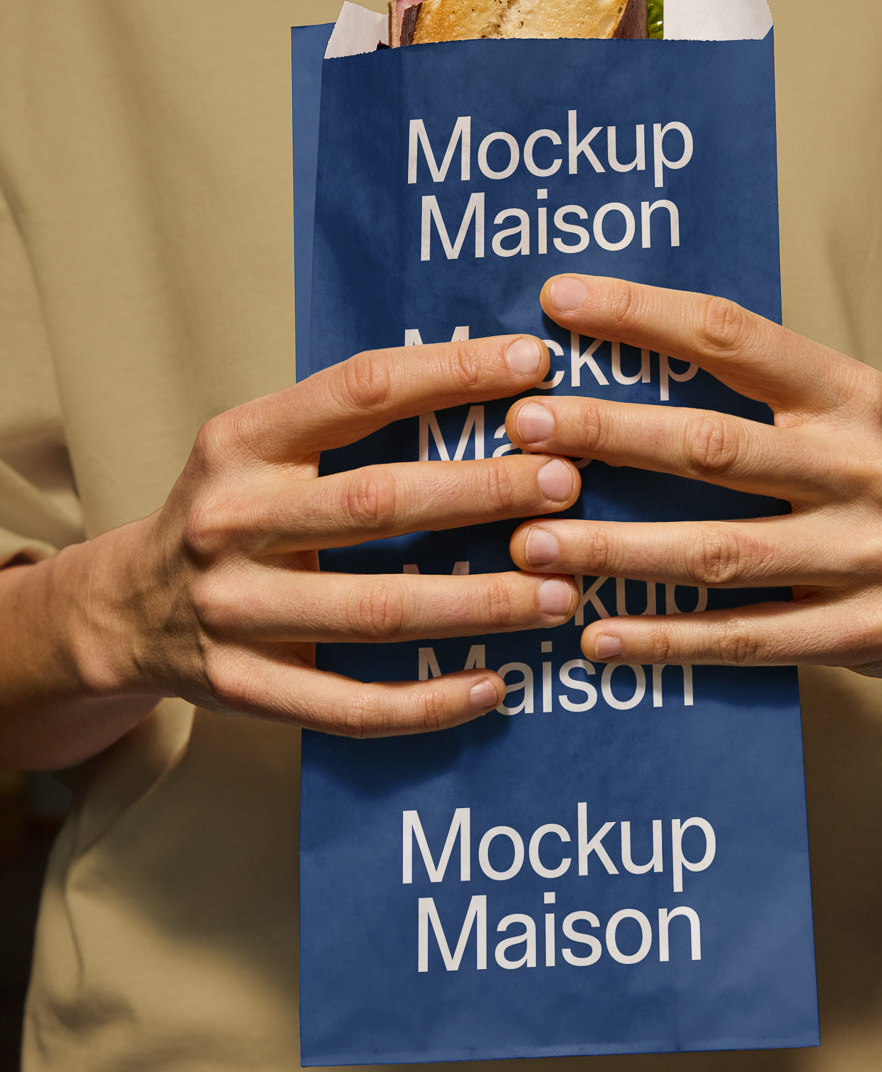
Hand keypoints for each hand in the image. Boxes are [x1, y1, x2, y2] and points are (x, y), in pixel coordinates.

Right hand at [70, 333, 579, 737]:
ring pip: (376, 610)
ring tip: (560, 594)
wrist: (125, 611)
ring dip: (478, 603)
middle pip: (376, 503)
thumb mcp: (260, 449)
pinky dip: (428, 702)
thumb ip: (348, 423)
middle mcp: (231, 520)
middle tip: (566, 484)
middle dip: (483, 491)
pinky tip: (492, 685)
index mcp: (241, 442)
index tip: (532, 365)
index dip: (449, 374)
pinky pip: (351, 706)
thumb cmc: (231, 512)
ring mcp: (232, 611)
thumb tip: (493, 385)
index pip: (357, 391)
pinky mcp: (244, 688)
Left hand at [507, 274, 881, 679]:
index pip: (734, 337)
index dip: (644, 316)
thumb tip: (603, 352)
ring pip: (719, 551)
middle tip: (525, 427)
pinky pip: (744, 636)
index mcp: (847, 395)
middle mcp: (861, 468)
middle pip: (713, 446)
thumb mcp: (829, 412)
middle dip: (609, 433)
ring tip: (532, 544)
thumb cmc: (860, 476)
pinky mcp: (858, 632)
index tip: (559, 301)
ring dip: (616, 548)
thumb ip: (743, 387)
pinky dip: (666, 637)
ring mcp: (865, 555)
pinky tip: (597, 632)